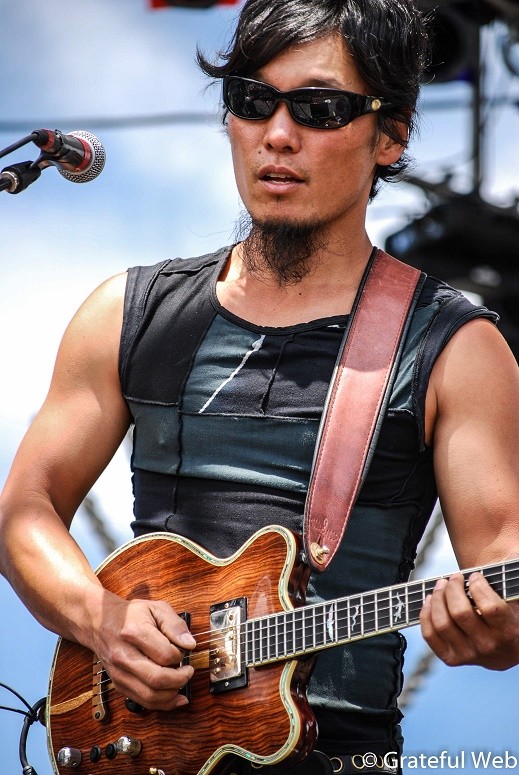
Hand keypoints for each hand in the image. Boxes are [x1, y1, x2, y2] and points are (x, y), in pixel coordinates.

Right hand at [91, 592, 195, 710]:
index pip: (165, 654)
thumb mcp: (156, 608)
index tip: (185, 650)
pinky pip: (142, 702)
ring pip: (150, 696)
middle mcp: (123, 656)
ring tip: (182, 682)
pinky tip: (174, 697)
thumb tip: (190, 644)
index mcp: (134, 632)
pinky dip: (161, 703)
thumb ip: (175, 625)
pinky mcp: (118, 684)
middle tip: (189, 671)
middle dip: (180, 679)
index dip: (181, 655)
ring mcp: (119, 673)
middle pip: (157, 679)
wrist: (99, 622)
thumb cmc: (130, 614)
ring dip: (172, 694)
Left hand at [420, 572, 518, 670]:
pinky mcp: (451, 658)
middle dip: (453, 588)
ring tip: (441, 584)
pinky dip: (425, 614)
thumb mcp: (514, 598)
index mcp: (508, 631)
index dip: (478, 586)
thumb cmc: (510, 614)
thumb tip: (502, 560)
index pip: (490, 608)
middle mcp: (488, 646)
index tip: (474, 576)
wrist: (506, 650)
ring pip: (442, 623)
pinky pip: (430, 635)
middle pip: (460, 613)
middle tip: (454, 577)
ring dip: (437, 597)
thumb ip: (508, 579)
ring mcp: (468, 655)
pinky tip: (430, 599)